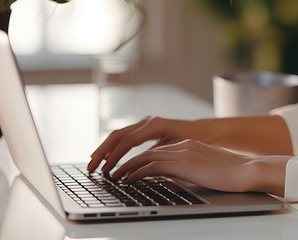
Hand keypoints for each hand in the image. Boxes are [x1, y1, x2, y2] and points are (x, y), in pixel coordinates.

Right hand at [88, 116, 209, 172]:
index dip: (116, 157)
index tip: (107, 170)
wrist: (205, 132)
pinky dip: (114, 147)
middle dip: (103, 152)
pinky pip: (125, 137)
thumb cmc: (195, 143)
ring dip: (105, 149)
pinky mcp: (144, 128)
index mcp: (156, 125)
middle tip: (91, 167)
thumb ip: (157, 159)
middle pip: (117, 135)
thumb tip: (136, 172)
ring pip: (118, 135)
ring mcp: (145, 123)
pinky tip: (107, 158)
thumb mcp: (177, 152)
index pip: (128, 141)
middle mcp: (148, 121)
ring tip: (94, 163)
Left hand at [112, 139, 289, 195]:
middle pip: (146, 150)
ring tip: (114, 176)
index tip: (127, 167)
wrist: (247, 171)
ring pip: (145, 157)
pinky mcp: (183, 163)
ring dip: (126, 166)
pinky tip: (128, 180)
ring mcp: (182, 152)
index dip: (139, 158)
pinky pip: (152, 166)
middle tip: (112, 169)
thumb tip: (180, 178)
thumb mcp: (207, 169)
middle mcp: (182, 145)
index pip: (157, 150)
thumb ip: (191, 168)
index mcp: (188, 145)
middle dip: (126, 159)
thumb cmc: (232, 174)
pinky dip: (137, 172)